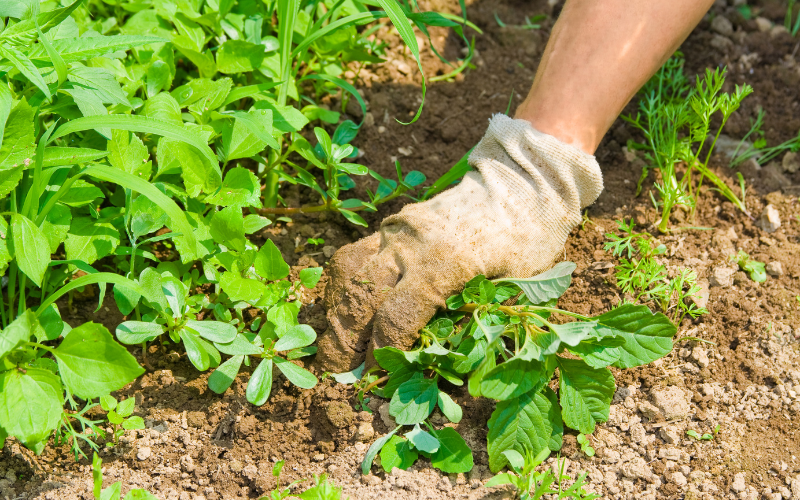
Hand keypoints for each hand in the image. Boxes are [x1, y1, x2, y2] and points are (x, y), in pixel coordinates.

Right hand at [314, 115, 602, 372]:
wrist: (522, 181)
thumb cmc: (529, 238)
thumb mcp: (516, 285)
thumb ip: (477, 320)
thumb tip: (438, 365)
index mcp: (446, 262)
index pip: (396, 317)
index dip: (383, 354)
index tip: (378, 380)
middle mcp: (412, 243)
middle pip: (361, 297)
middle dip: (345, 340)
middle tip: (343, 372)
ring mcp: (398, 229)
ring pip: (349, 273)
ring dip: (337, 312)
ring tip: (337, 343)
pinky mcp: (393, 223)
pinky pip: (355, 254)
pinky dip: (343, 285)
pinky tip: (345, 308)